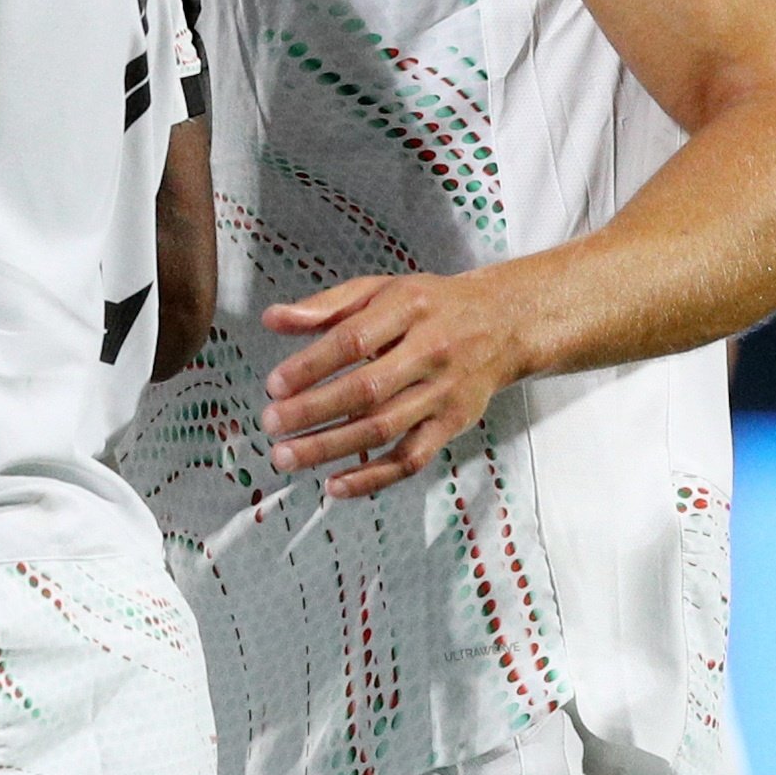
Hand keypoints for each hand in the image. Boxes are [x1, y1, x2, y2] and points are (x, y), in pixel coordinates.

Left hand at [259, 271, 545, 498]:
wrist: (505, 323)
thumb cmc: (431, 306)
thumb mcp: (381, 289)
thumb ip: (326, 305)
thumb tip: (272, 318)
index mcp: (408, 309)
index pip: (353, 340)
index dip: (310, 365)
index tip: (274, 385)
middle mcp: (430, 351)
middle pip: (367, 389)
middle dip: (313, 411)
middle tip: (270, 424)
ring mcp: (444, 392)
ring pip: (385, 428)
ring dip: (331, 447)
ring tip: (286, 457)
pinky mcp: (453, 424)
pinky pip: (412, 458)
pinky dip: (373, 477)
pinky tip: (335, 485)